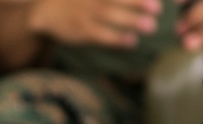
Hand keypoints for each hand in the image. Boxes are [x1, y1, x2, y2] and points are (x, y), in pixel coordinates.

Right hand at [27, 0, 162, 48]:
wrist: (44, 9)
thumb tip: (143, 1)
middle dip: (138, 3)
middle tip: (157, 9)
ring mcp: (85, 13)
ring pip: (111, 16)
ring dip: (131, 21)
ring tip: (150, 26)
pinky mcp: (81, 30)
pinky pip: (101, 35)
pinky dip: (116, 39)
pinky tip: (131, 41)